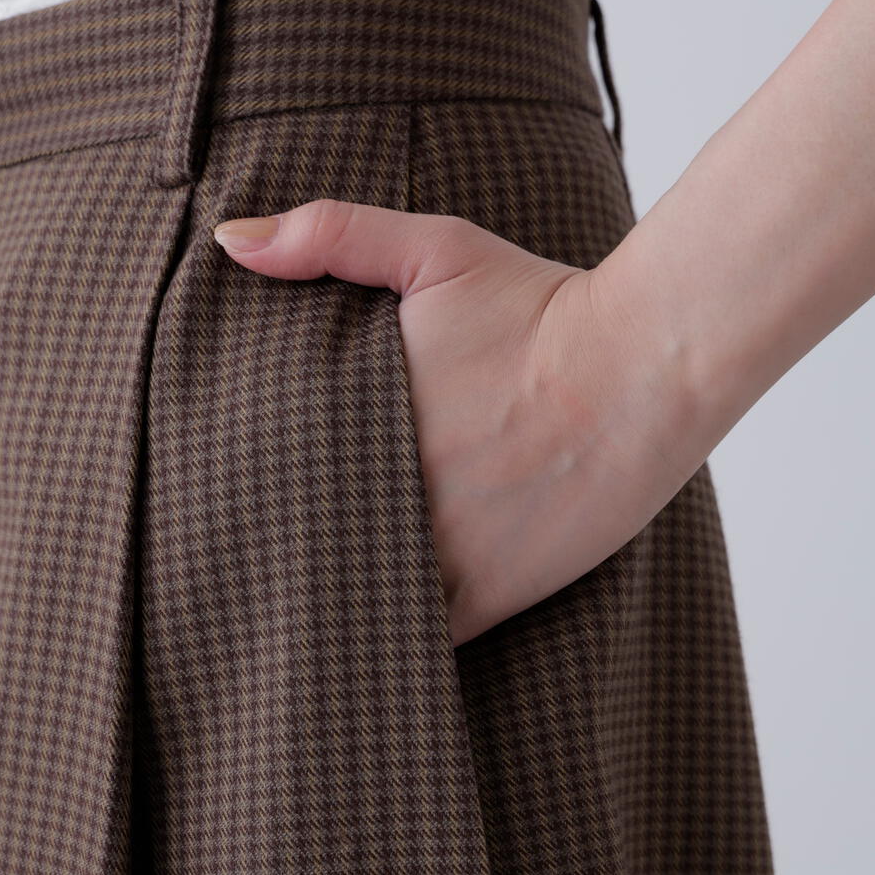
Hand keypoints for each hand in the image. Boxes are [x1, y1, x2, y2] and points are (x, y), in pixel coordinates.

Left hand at [215, 200, 709, 645]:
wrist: (643, 364)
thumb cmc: (540, 304)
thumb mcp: (435, 249)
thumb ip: (329, 235)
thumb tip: (231, 242)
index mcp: (355, 428)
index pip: (268, 486)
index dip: (252, 501)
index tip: (244, 501)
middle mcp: (387, 499)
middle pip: (303, 549)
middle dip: (286, 554)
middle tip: (268, 562)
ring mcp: (438, 556)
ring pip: (358, 603)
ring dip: (341, 603)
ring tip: (321, 607)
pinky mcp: (491, 596)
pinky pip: (422, 639)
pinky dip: (400, 638)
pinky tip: (384, 634)